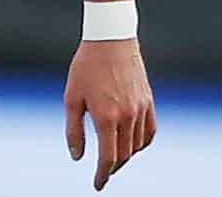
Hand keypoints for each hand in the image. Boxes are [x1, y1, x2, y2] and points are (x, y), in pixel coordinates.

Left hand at [64, 37, 156, 189]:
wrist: (110, 39)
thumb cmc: (86, 67)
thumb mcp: (72, 97)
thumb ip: (74, 130)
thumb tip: (77, 156)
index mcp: (106, 116)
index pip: (108, 158)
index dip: (102, 175)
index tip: (97, 184)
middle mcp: (127, 116)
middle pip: (123, 155)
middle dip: (112, 167)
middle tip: (103, 172)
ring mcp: (141, 109)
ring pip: (137, 146)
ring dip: (126, 156)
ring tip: (114, 156)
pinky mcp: (149, 101)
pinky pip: (149, 132)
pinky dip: (141, 143)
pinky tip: (132, 144)